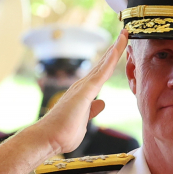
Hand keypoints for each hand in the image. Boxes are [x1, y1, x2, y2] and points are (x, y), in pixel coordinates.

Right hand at [28, 31, 128, 158]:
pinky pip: (102, 72)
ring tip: (125, 35)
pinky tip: (118, 48)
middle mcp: (82, 86)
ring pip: (103, 64)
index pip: (100, 74)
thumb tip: (100, 103)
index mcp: (83, 94)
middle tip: (125, 35)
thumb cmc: (61, 134)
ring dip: (115, 49)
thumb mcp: (83, 121)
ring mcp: (83, 87)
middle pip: (102, 65)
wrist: (47, 138)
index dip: (110, 62)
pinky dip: (111, 59)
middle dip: (114, 49)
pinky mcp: (85, 91)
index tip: (119, 50)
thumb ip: (91, 111)